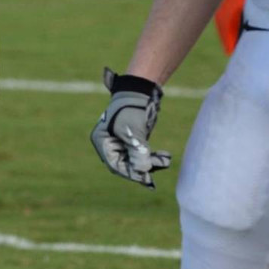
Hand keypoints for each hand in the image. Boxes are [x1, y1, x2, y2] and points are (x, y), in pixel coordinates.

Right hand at [90, 69, 173, 187]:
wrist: (140, 89)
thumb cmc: (132, 108)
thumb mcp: (134, 132)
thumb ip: (137, 152)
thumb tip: (143, 172)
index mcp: (102, 141)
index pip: (115, 164)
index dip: (131, 173)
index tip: (146, 178)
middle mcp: (109, 143)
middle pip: (125, 164)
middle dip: (143, 167)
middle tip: (159, 167)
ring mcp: (120, 142)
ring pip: (135, 160)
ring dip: (151, 162)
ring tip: (166, 159)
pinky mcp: (131, 140)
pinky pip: (141, 153)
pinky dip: (152, 156)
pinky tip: (165, 156)